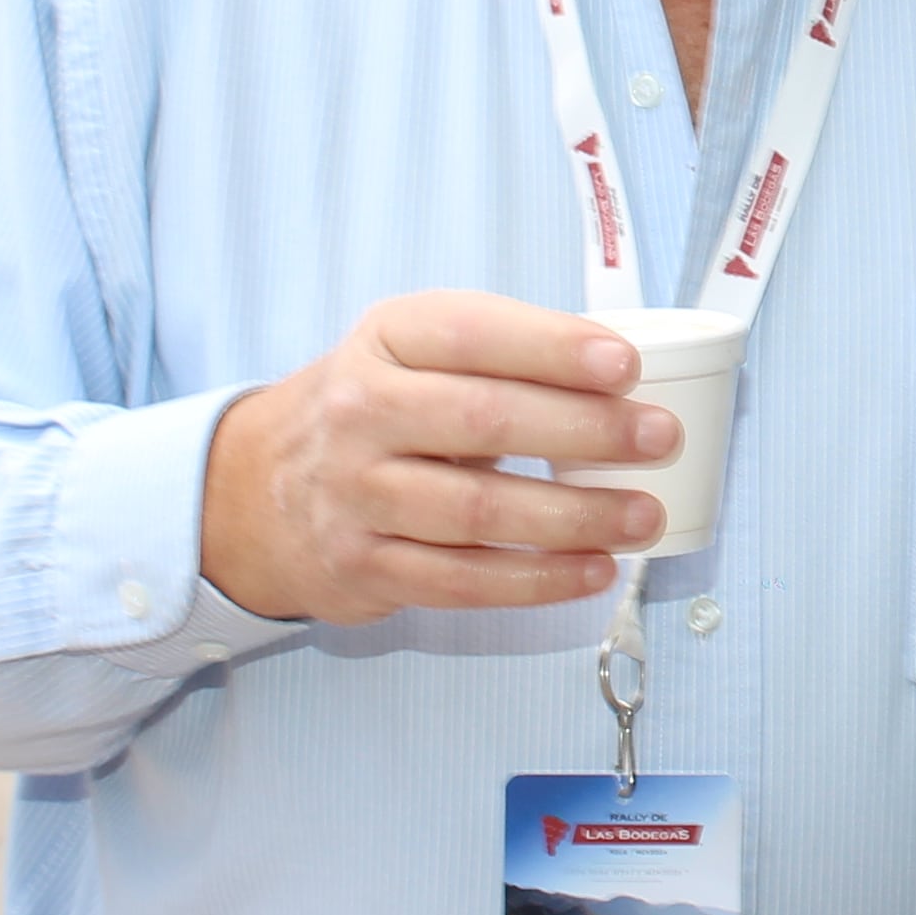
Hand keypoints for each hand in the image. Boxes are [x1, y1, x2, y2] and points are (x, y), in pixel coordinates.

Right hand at [198, 291, 675, 624]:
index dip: (552, 348)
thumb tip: (622, 381)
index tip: (624, 364)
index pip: (471, 334)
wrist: (255, 491)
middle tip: (660, 437)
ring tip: (643, 515)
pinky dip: (536, 579)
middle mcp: (361, 412)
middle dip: (584, 431)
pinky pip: (463, 580)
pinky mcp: (365, 565)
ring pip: (478, 511)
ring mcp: (357, 494)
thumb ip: (498, 355)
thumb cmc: (373, 410)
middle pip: (483, 421)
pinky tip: (592, 570)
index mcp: (386, 340)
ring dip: (574, 517)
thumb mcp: (411, 352)